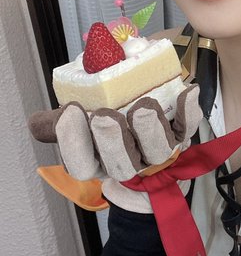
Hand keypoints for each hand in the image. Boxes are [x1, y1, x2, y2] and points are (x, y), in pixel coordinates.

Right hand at [29, 85, 202, 208]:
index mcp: (99, 161)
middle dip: (112, 140)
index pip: (82, 164)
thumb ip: (61, 121)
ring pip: (157, 150)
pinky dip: (188, 111)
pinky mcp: (182, 137)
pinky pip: (188, 128)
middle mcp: (130, 163)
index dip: (74, 142)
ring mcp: (158, 153)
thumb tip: (37, 122)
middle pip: (121, 163)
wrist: (149, 130)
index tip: (70, 112)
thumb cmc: (110, 127)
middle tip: (104, 115)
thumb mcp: (81, 124)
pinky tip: (186, 91)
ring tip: (143, 106)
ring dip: (150, 129)